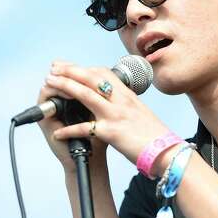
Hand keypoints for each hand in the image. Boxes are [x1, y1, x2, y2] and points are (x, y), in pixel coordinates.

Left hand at [44, 61, 170, 171]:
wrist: (167, 151)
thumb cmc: (155, 135)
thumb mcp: (140, 112)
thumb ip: (126, 103)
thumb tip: (115, 99)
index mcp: (127, 95)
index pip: (103, 73)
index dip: (85, 68)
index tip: (70, 66)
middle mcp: (121, 101)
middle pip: (91, 79)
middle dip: (70, 71)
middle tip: (53, 68)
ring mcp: (116, 115)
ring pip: (86, 95)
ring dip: (65, 87)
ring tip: (49, 83)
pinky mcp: (111, 133)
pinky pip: (85, 129)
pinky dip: (69, 131)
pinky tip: (57, 133)